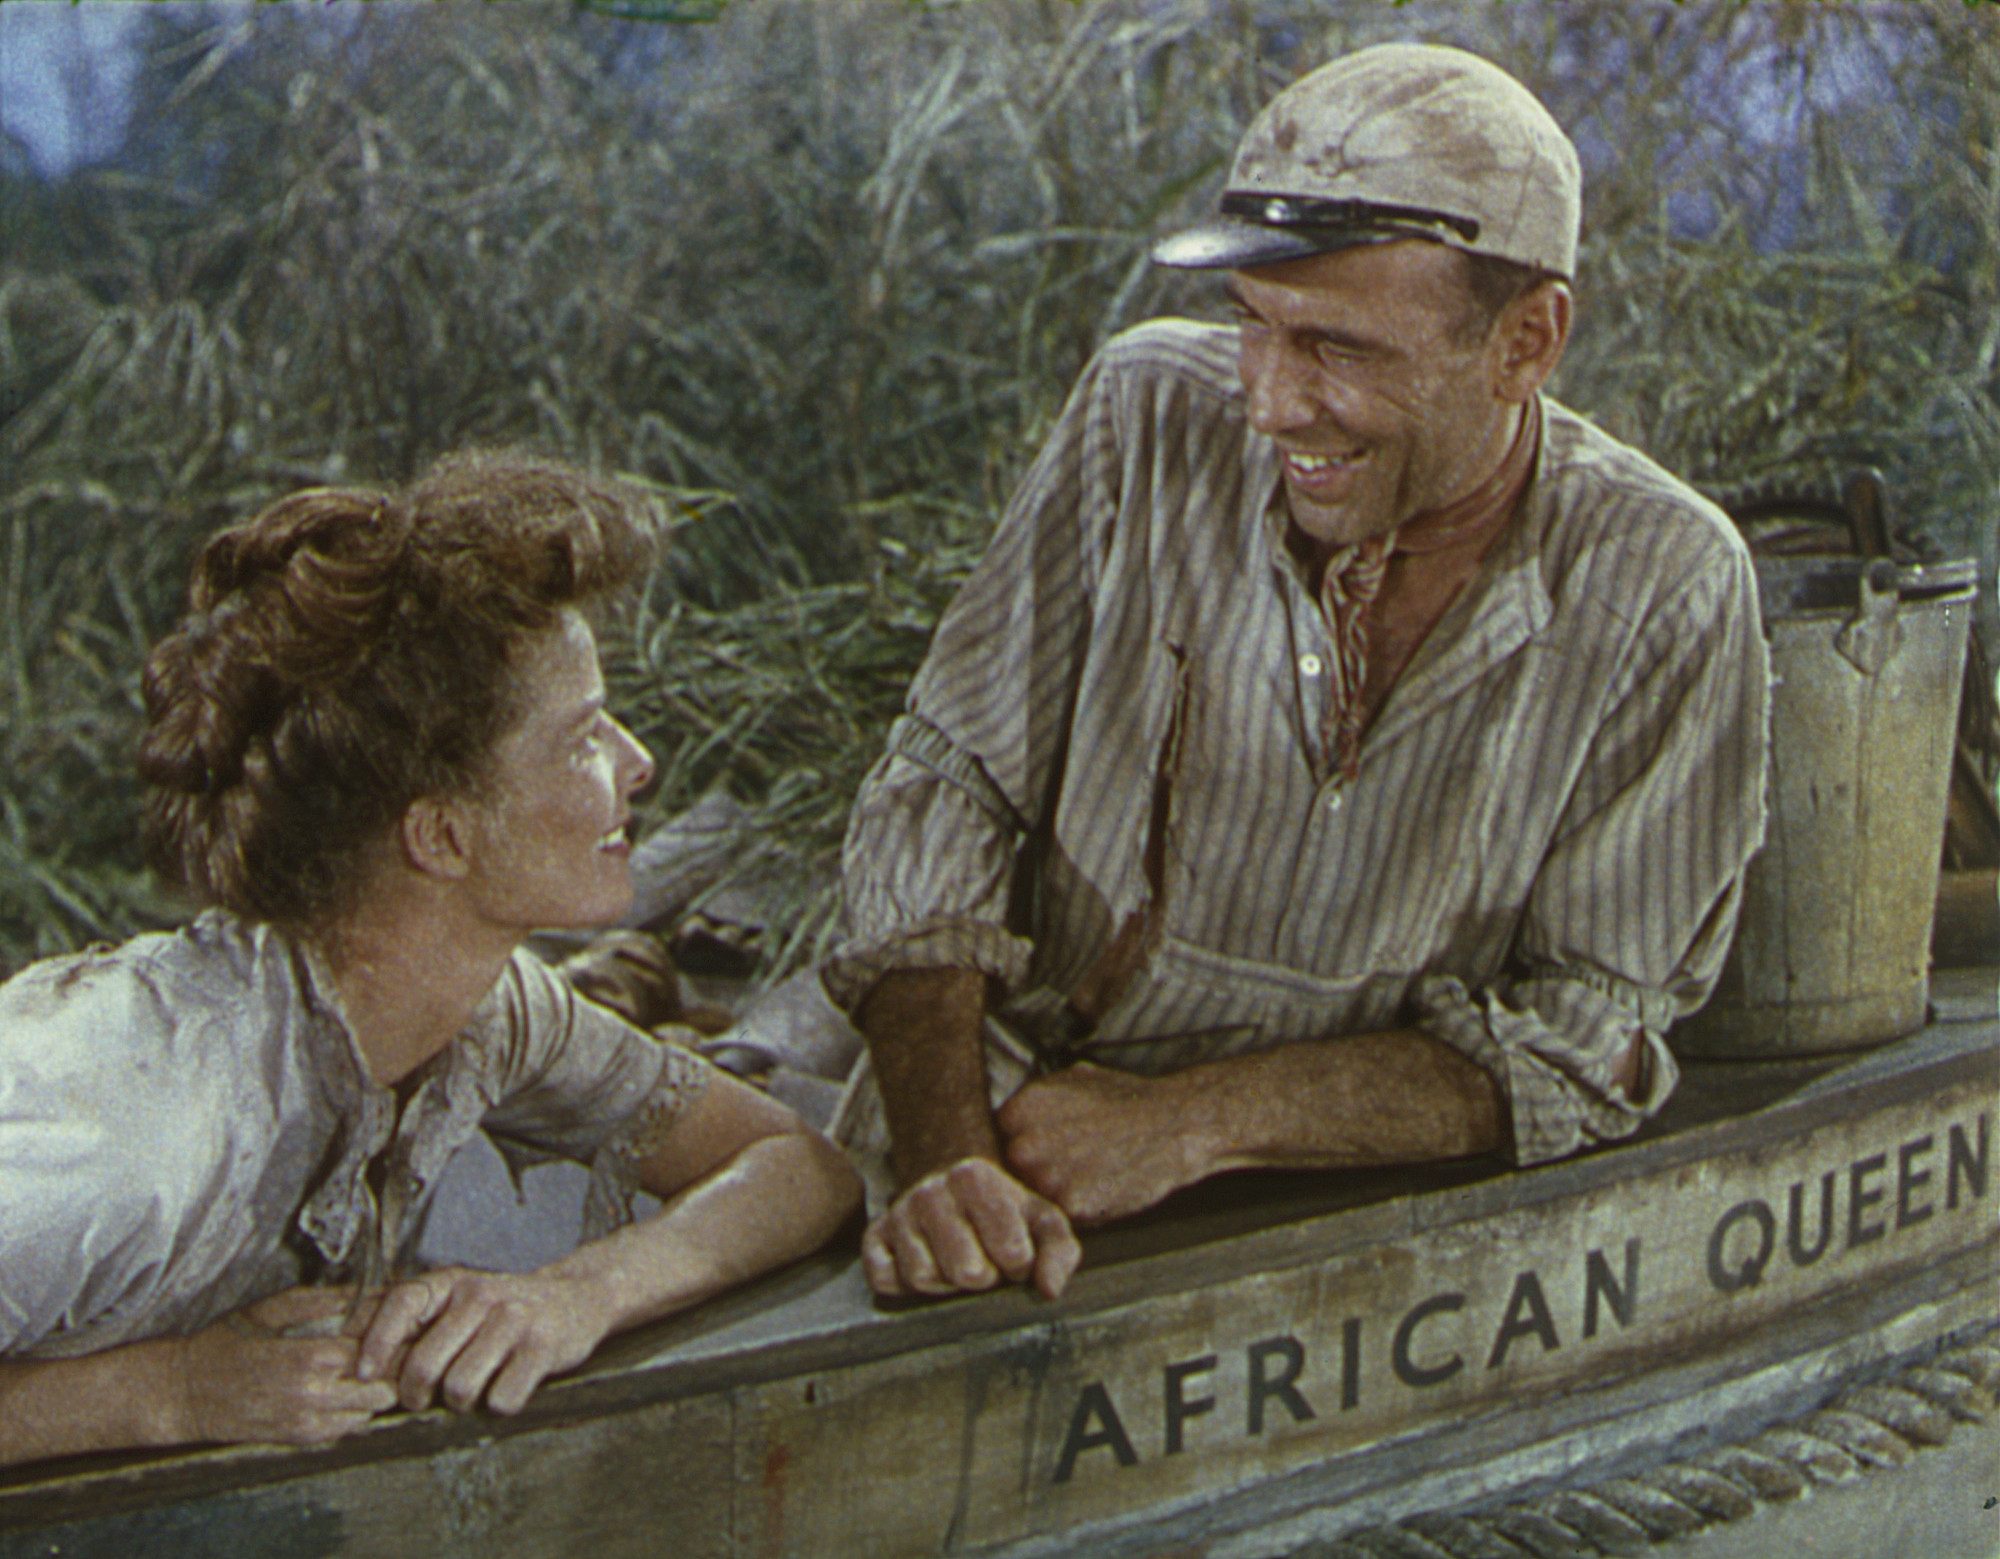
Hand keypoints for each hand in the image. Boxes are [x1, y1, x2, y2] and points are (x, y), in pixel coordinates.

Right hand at [172, 1288, 398, 1446]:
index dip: (394, 1333)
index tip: (398, 1322)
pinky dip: (354, 1409)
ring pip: (373, 1409)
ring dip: (375, 1388)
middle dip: (392, 1364)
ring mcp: (309, 1422)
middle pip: (386, 1384)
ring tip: (362, 1367)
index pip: (381, 1347)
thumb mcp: (275, 1307)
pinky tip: (340, 1389)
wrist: (183, 1393)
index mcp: (311, 1356)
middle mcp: (315, 1395)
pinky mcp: (301, 1440)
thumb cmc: (227, 1342)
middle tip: (388, 1346)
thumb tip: (373, 1290)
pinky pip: (349, 1428)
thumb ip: (329, 1301)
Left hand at [355, 1268, 612, 1416]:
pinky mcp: (542, 1346)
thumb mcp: (463, 1302)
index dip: (376, 1343)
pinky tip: (509, 1388)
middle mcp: (482, 1295)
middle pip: (424, 1364)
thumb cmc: (508, 1311)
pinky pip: (502, 1399)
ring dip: (462, 1404)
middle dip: (416, 1395)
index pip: (401, 1304)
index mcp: (455, 1282)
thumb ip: (422, 1325)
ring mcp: (514, 1319)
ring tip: (475, 1391)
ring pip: (460, 1388)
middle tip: (424, 1400)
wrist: (579, 1298)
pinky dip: (500, 1406)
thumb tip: (365, 1368)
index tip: (364, 1375)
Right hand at [862, 1158, 1080, 1300]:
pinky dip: (906, 1287)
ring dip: (947, 1286)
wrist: (956, 1194)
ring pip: (924, 1279)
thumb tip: (1048, 1290)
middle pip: (965, 1273)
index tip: (1015, 1254)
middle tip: (986, 1263)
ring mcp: (898, 1213)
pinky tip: (927, 1265)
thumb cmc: (1006, 1214)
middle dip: (983, 1279)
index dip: (1019, 1266)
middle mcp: (930, 1190)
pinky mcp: (874, 1237)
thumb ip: (1059, 1253)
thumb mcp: (1043, 1223)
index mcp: (974, 1177)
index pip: (1010, 1254)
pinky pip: (885, 1281)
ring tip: (957, 1264)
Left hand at [999, 1062, 1205, 1223]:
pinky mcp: (1070, 1206)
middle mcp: (1023, 1143)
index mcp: (1019, 1109)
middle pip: (1008, 1174)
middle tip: (1064, 1171)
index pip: (997, 1141)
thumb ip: (1039, 1098)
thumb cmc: (1128, 1102)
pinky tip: (1100, 1191)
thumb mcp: (1075, 1080)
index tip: (1038, 1155)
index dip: (1018, 1150)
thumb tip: (1016, 1112)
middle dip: (1030, 1176)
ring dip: (1051, 1197)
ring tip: (1087, 1179)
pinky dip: (1077, 1212)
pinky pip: (1061, 1217)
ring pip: (1032, 1199)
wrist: (1174, 1125)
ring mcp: (1044, 1177)